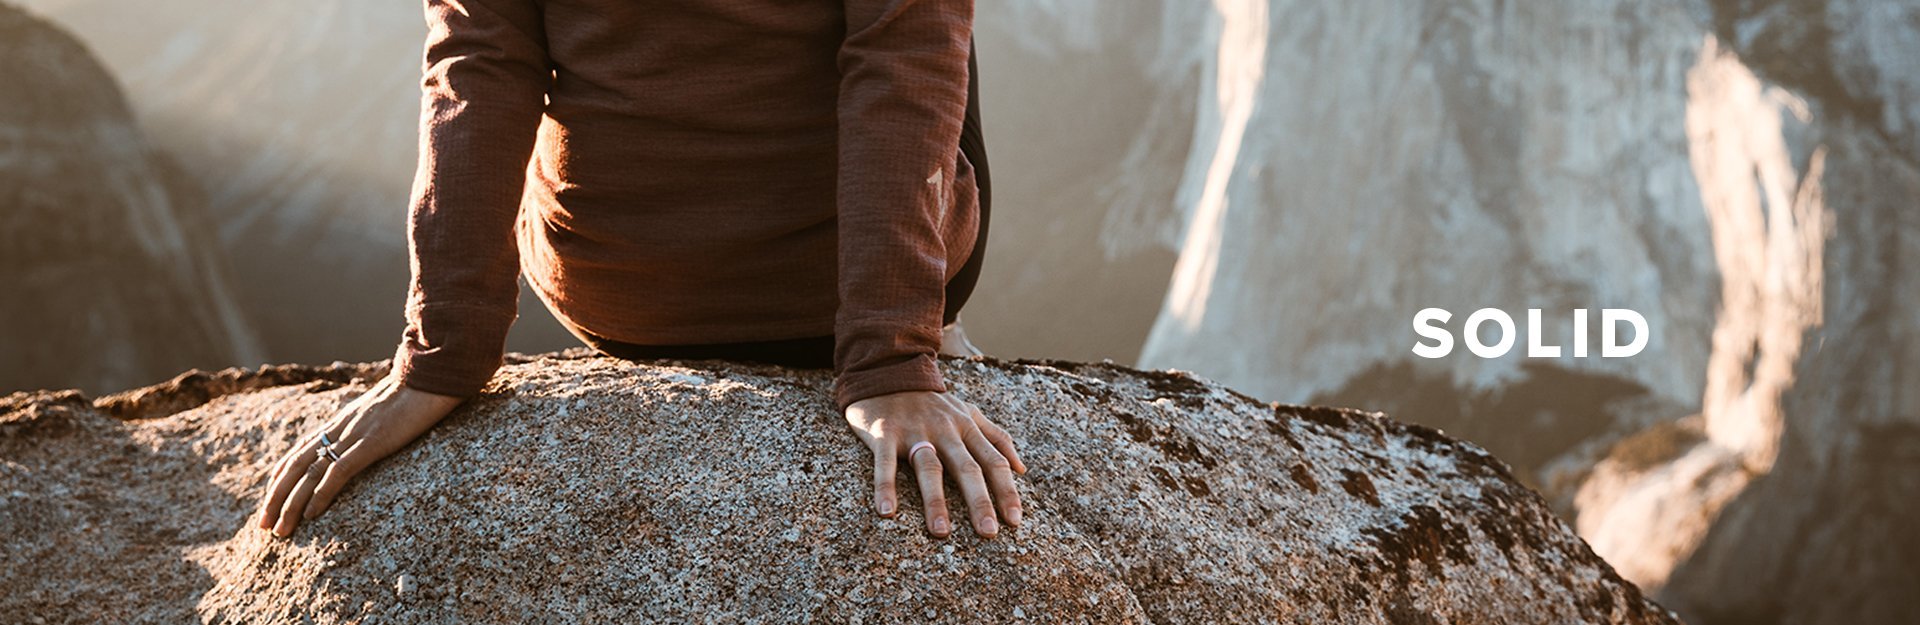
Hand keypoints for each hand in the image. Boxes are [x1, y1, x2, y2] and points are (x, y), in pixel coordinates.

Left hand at [255, 375, 462, 536]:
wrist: (431, 376)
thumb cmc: (416, 392)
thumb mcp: (386, 408)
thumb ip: (371, 421)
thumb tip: (372, 432)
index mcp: (341, 421)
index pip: (300, 450)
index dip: (280, 476)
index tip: (269, 498)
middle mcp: (339, 428)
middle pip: (295, 466)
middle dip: (276, 498)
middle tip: (262, 525)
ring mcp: (354, 435)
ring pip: (309, 473)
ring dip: (291, 504)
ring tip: (280, 530)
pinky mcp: (372, 443)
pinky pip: (338, 472)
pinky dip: (321, 494)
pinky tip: (312, 515)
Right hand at [845, 390, 1027, 537]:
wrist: (887, 370)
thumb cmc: (931, 402)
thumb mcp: (968, 412)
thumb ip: (996, 438)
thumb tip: (1022, 469)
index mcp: (967, 427)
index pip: (994, 461)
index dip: (1006, 491)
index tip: (1014, 521)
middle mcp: (945, 429)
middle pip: (967, 467)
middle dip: (980, 501)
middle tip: (988, 533)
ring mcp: (915, 431)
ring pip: (930, 467)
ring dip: (936, 500)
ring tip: (941, 532)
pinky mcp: (884, 432)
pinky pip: (885, 463)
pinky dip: (885, 486)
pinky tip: (886, 512)